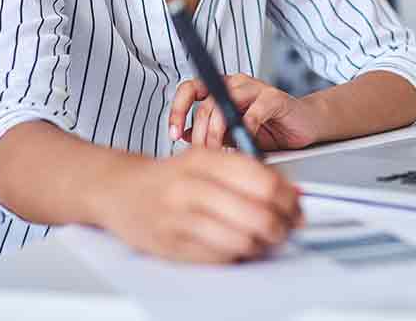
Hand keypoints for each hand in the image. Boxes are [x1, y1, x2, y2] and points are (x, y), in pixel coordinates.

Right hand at [93, 147, 302, 263]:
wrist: (118, 189)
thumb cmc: (169, 176)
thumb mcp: (205, 160)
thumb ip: (247, 173)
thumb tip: (292, 194)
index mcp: (204, 159)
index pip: (264, 181)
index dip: (289, 200)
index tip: (297, 209)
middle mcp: (190, 186)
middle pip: (257, 214)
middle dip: (281, 227)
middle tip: (285, 229)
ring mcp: (178, 217)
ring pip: (241, 240)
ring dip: (262, 245)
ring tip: (264, 240)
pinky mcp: (170, 245)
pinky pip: (219, 257)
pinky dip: (237, 255)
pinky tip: (237, 247)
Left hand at [169, 74, 321, 151]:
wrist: (305, 125)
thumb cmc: (270, 129)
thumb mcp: (232, 134)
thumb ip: (210, 131)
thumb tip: (183, 136)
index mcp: (221, 89)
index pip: (189, 89)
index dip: (177, 110)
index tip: (173, 134)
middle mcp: (235, 84)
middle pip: (205, 103)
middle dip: (200, 134)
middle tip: (202, 155)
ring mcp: (255, 88)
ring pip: (225, 105)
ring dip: (218, 133)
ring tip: (220, 152)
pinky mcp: (274, 98)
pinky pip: (253, 112)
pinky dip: (246, 132)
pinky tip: (245, 148)